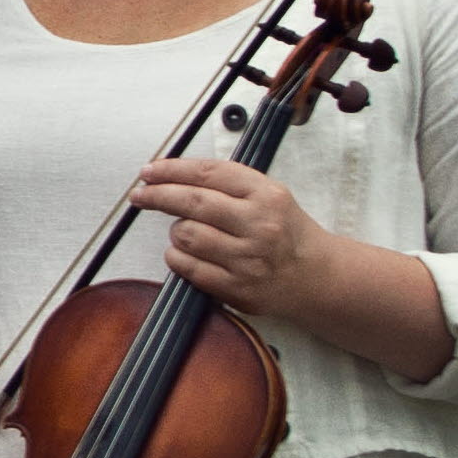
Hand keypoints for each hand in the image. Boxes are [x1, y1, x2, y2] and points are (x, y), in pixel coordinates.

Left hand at [123, 153, 322, 310]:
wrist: (317, 276)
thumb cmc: (287, 233)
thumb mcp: (271, 195)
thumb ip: (229, 184)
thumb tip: (174, 176)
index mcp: (267, 195)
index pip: (208, 173)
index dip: (172, 170)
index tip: (150, 172)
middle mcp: (259, 225)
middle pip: (192, 202)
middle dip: (158, 195)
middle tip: (141, 194)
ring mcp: (248, 259)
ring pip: (186, 235)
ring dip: (175, 231)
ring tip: (185, 231)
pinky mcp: (237, 288)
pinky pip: (188, 268)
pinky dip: (177, 257)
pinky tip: (184, 253)